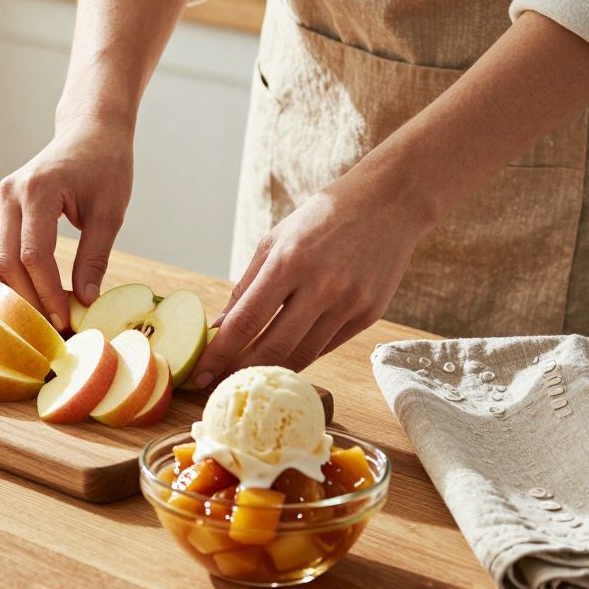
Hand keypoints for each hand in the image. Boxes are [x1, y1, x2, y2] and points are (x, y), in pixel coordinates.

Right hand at [0, 125, 132, 329]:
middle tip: (54, 327)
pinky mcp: (3, 206)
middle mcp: (10, 194)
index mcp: (38, 190)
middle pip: (7, 262)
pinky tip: (40, 293)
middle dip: (30, 299)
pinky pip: (2, 249)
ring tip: (49, 314)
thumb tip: (84, 301)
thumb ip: (95, 258)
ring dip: (21, 291)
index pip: (34, 255)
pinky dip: (18, 275)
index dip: (48, 293)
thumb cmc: (106, 165)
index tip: (65, 320)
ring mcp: (1, 199)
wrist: (90, 131)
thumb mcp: (109, 212)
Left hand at [189, 176, 431, 387]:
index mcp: (289, 262)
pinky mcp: (369, 314)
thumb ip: (246, 287)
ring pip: (302, 355)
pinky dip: (301, 356)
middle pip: (273, 347)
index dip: (219, 354)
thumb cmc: (322, 217)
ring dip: (270, 370)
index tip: (199, 374)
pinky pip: (326, 347)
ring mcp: (349, 303)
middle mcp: (321, 285)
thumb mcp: (275, 240)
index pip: (245, 322)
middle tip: (217, 386)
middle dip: (239, 371)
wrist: (389, 202)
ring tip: (246, 378)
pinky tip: (282, 359)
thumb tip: (219, 329)